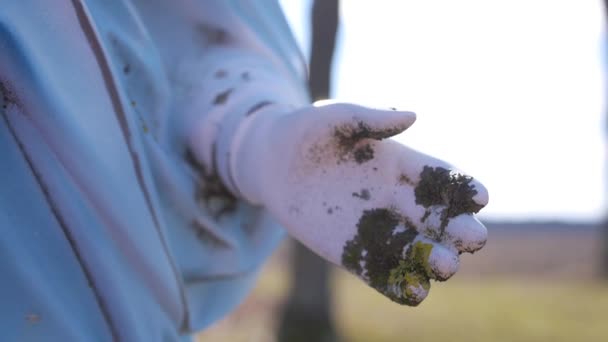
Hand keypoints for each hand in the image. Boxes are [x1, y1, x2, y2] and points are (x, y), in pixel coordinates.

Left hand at [231, 102, 488, 304]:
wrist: (271, 162)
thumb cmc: (305, 131)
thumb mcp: (335, 116)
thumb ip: (371, 117)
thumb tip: (413, 115)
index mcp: (401, 165)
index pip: (441, 179)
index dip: (463, 188)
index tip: (479, 197)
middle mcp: (397, 199)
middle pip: (439, 219)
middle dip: (460, 230)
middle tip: (471, 238)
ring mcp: (376, 228)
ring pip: (417, 251)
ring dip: (435, 260)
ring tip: (444, 265)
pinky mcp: (353, 252)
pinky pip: (383, 273)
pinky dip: (401, 286)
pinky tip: (414, 292)